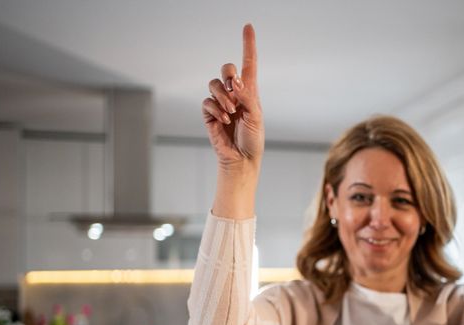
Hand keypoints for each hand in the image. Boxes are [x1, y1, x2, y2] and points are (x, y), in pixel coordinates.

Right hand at [202, 24, 263, 172]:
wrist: (242, 159)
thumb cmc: (253, 139)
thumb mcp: (256, 117)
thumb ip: (247, 97)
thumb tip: (235, 82)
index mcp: (250, 92)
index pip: (249, 64)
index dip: (248, 45)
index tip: (248, 27)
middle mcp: (235, 94)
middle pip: (227, 69)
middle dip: (229, 72)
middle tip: (234, 84)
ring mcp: (221, 103)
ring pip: (213, 84)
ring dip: (222, 96)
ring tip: (231, 111)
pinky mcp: (210, 114)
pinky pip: (207, 102)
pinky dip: (216, 109)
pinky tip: (224, 119)